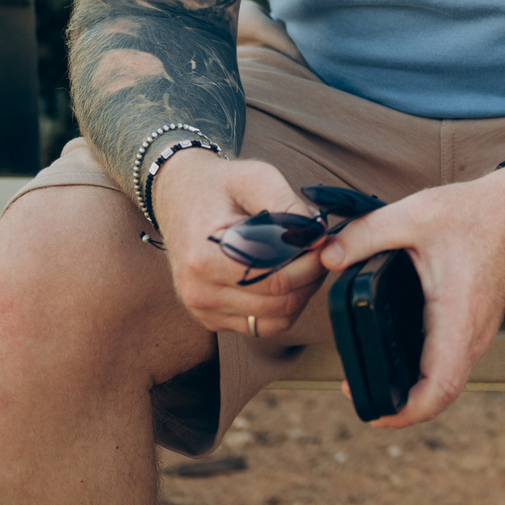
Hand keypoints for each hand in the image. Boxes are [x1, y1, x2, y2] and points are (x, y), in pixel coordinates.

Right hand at [152, 150, 329, 339]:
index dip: (311, 262)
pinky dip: (284, 307)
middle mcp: (199, 291)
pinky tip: (287, 278)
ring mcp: (203, 309)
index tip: (325, 240)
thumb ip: (289, 206)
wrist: (179, 197)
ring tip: (305, 261)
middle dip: (311, 277)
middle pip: (280, 303)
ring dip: (302, 294)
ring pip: (276, 320)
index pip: (276, 278)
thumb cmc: (220, 186)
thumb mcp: (256, 178)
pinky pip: (262, 326)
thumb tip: (319, 234)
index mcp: (205, 257)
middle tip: (322, 250)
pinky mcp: (212, 318)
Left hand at [319, 165, 504, 429]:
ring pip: (448, 380)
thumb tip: (326, 257)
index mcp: (458, 316)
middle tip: (358, 393)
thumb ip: (366, 234)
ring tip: (373, 378)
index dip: (405, 414)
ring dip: (414, 390)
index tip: (372, 411)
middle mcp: (473, 333)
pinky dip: (426, 371)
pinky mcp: (477, 323)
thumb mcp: (415, 214)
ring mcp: (478, 331)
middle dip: (399, 407)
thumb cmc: (476, 212)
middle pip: (441, 394)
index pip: (439, 389)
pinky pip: (452, 361)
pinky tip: (399, 354)